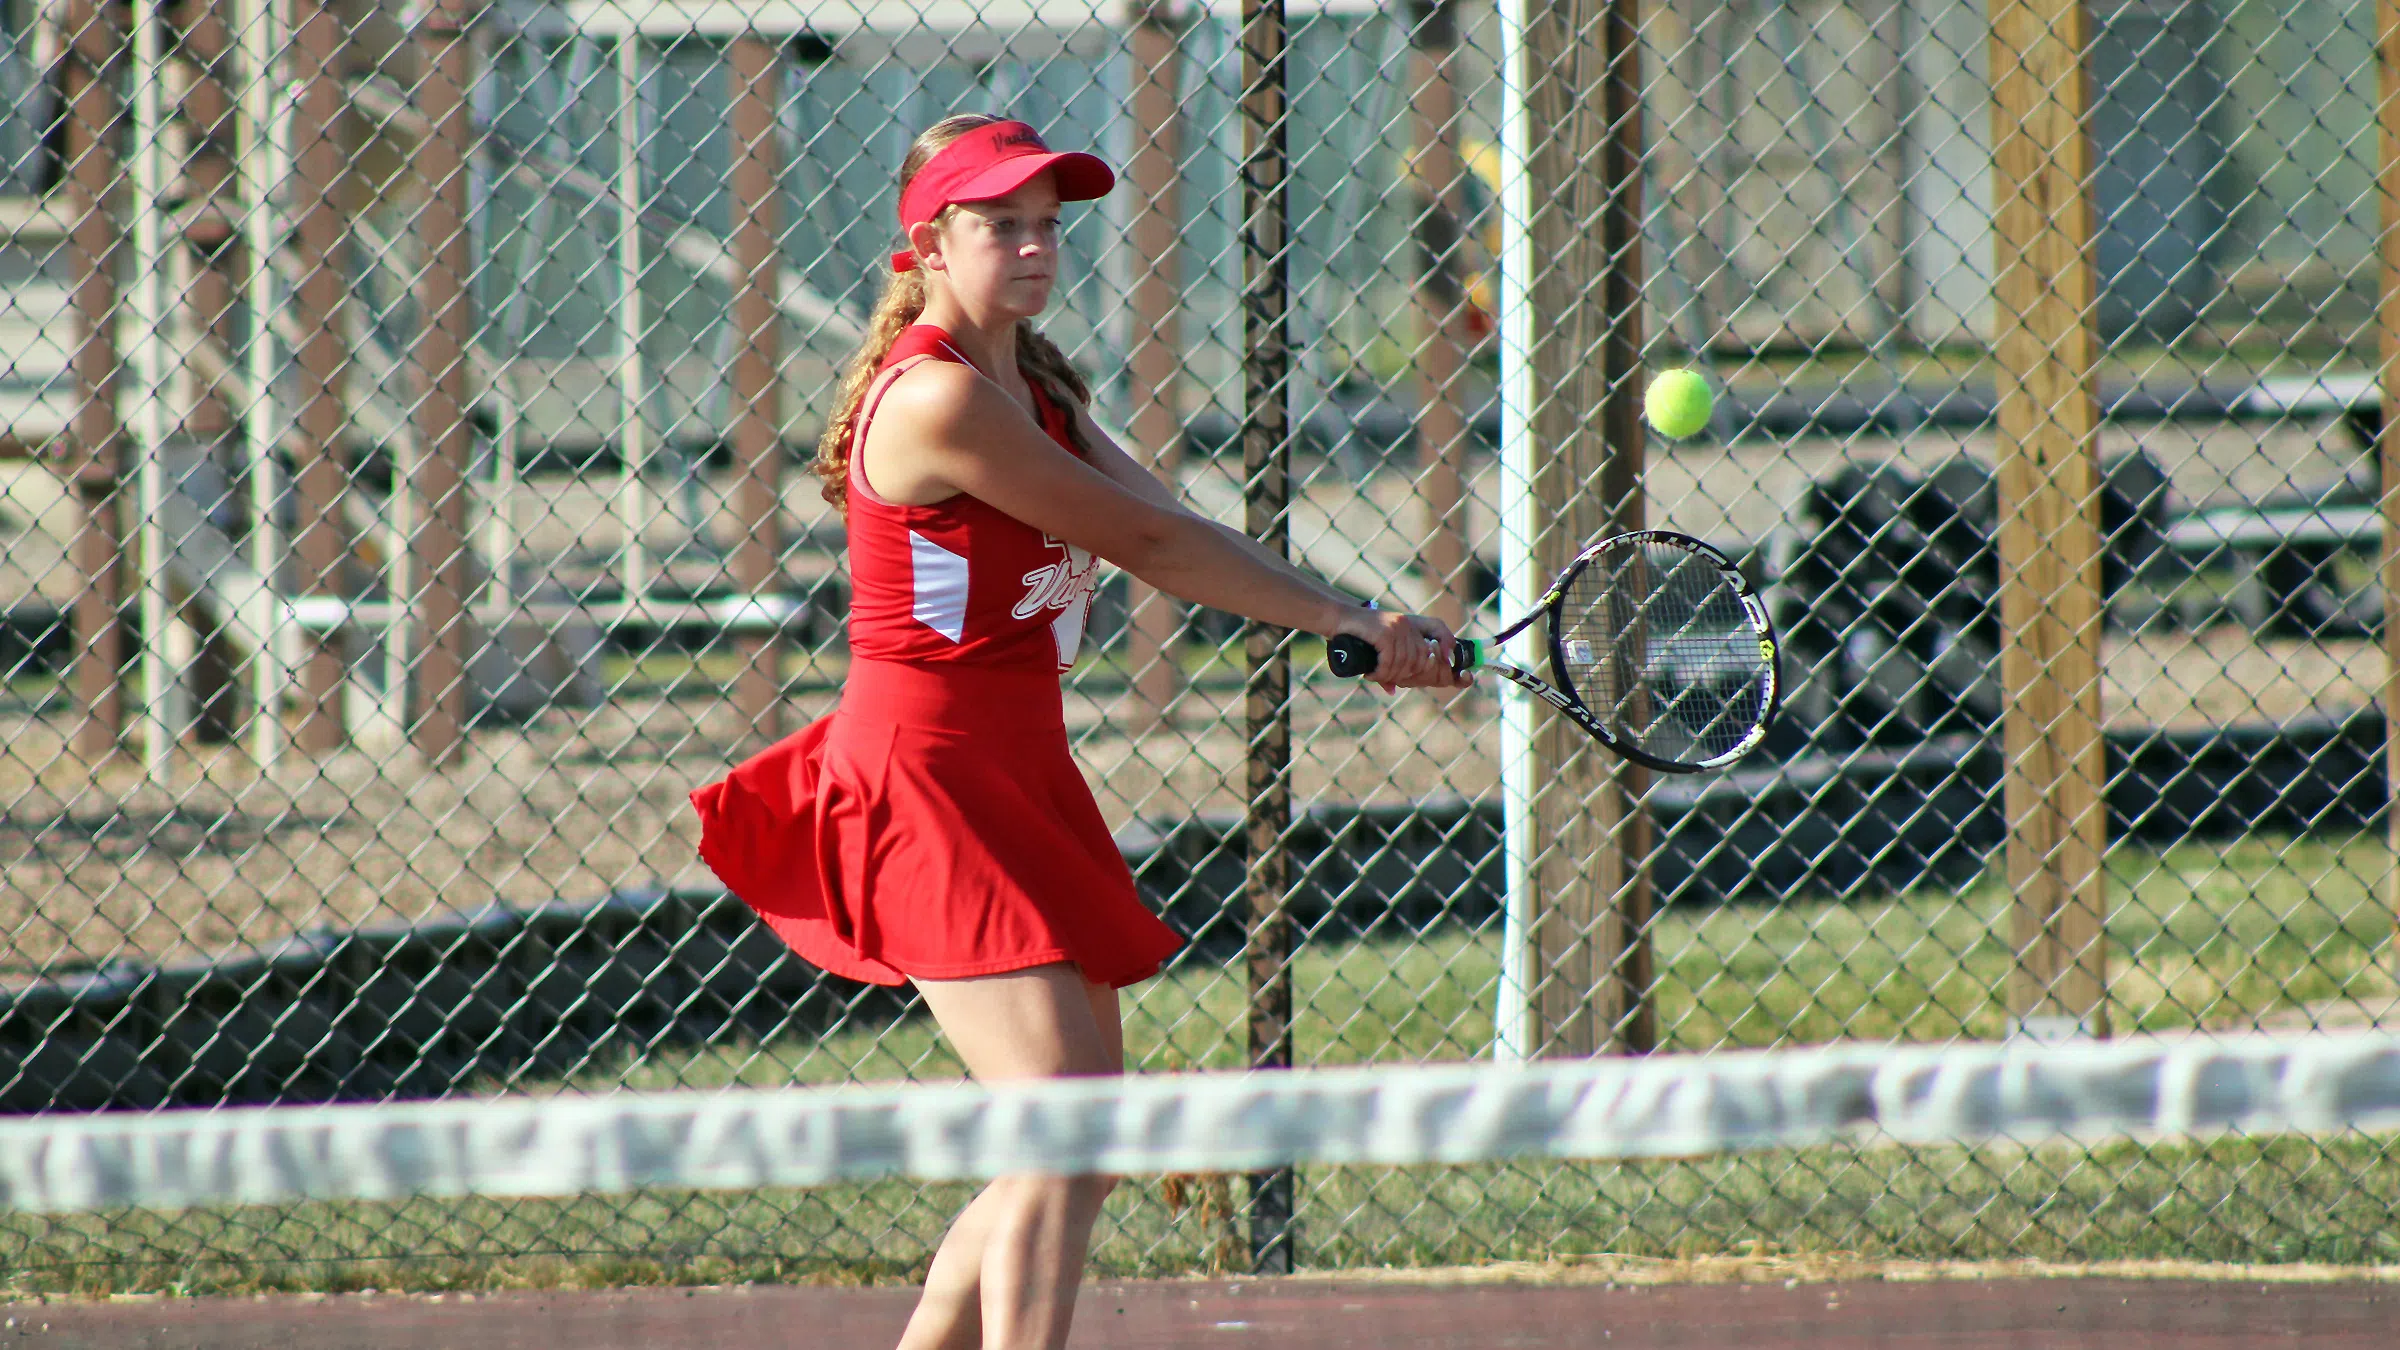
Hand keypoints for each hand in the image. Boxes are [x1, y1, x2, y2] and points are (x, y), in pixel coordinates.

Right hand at [1330, 607, 1472, 692]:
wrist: (1336, 617)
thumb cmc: (1356, 634)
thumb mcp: (1377, 647)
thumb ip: (1388, 666)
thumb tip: (1393, 690)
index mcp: (1410, 624)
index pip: (1440, 632)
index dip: (1446, 648)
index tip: (1444, 663)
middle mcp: (1407, 624)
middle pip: (1420, 659)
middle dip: (1404, 674)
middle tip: (1384, 677)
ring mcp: (1397, 627)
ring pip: (1405, 663)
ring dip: (1389, 675)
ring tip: (1374, 675)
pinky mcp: (1385, 632)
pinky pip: (1391, 661)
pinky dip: (1381, 672)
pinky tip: (1370, 674)